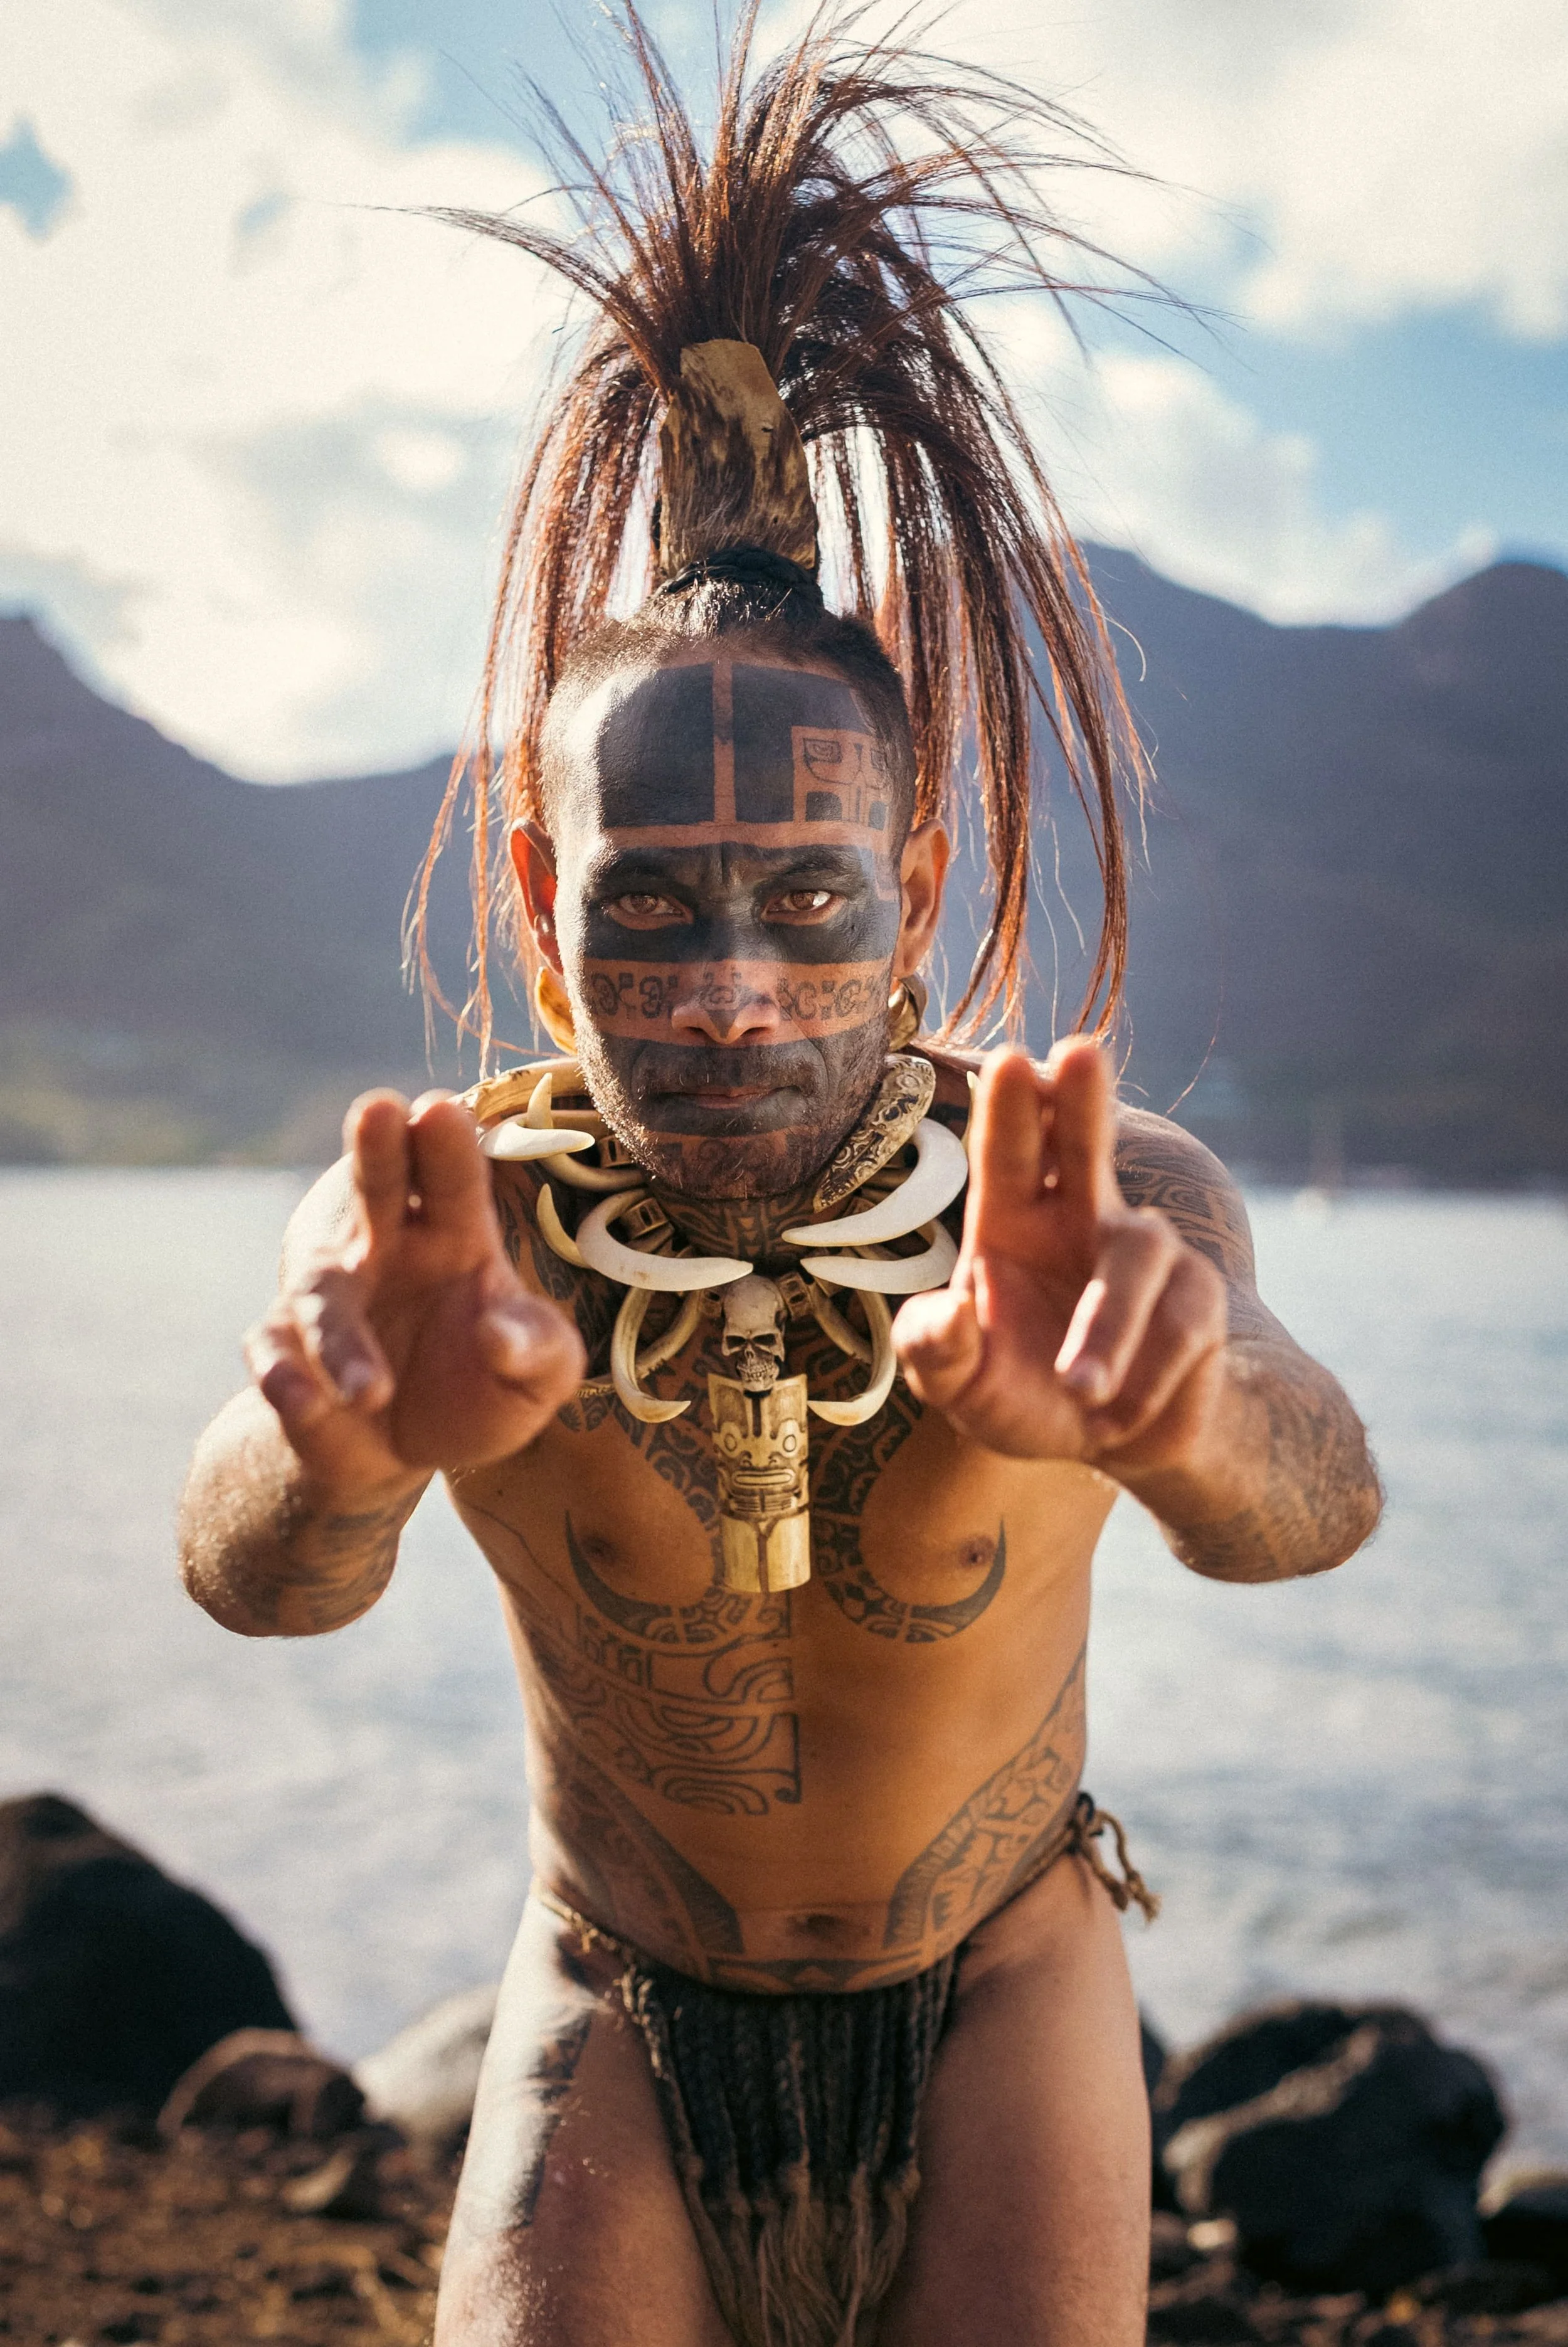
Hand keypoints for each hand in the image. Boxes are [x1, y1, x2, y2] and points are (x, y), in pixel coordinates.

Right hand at [244, 1092, 584, 1495]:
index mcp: (456, 1234)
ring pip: (321, 1293)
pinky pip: (275, 1355)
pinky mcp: (287, 1353)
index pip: (454, 1177)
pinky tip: (305, 1403)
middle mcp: (385, 1249)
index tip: (443, 1111)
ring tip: (373, 1391)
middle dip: (377, 1150)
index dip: (448, 1145)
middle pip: (379, 1186)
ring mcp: (331, 1299)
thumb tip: (501, 1335)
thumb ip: (539, 1350)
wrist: (412, 1454)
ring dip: (340, 1336)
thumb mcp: (540, 1374)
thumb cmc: (485, 1388)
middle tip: (379, 1109)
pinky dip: (286, 1377)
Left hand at [894, 1042, 1227, 1467]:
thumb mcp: (960, 1389)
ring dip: (1107, 1325)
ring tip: (1079, 1390)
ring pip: (1138, 1255)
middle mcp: (1080, 1217)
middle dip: (1084, 1100)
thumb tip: (946, 1312)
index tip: (1012, 1061)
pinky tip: (1117, 1416)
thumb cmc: (1021, 1396)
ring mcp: (1145, 1251)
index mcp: (1011, 1221)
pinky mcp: (1197, 1296)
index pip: (1007, 1154)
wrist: (1110, 1447)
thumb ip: (936, 1354)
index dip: (1009, 1108)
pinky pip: (1178, 1325)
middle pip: (1085, 1144)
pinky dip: (1143, 1379)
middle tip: (1080, 1053)